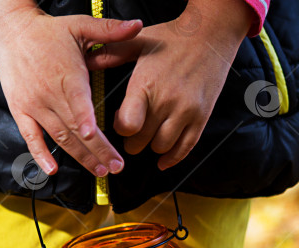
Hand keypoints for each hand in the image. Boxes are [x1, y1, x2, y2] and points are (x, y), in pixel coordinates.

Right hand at [0, 0, 142, 175]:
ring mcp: (34, 104)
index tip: (93, 136)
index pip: (77, 102)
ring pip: (59, 137)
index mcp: (67, 74)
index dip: (84, 120)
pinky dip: (40, 154)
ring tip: (99, 172)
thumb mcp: (80, 25)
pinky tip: (51, 170)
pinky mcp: (21, 111)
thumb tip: (138, 25)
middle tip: (115, 167)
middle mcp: (49, 93)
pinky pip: (30, 137)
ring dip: (79, 157)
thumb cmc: (48, 31)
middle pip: (74, 128)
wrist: (10, 30)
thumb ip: (110, 30)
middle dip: (96, 150)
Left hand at [86, 0, 252, 169]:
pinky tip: (164, 160)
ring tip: (149, 139)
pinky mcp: (201, 117)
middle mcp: (166, 101)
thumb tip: (88, 60)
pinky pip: (186, 147)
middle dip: (133, 141)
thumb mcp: (137, 42)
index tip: (121, 123)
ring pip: (162, 147)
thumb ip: (112, 54)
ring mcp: (186, 112)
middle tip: (132, 134)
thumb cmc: (173, 37)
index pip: (128, 125)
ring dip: (151, 147)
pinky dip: (173, 158)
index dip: (120, 129)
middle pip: (142, 141)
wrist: (210, 35)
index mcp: (146, 85)